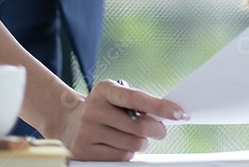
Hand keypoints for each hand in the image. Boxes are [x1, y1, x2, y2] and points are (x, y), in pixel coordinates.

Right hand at [58, 79, 187, 160]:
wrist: (69, 121)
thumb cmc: (103, 107)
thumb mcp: (115, 96)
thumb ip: (137, 102)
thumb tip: (167, 114)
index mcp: (105, 90)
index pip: (137, 98)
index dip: (160, 106)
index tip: (179, 113)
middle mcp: (93, 109)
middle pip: (138, 127)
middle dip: (156, 130)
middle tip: (160, 130)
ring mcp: (87, 131)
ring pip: (131, 145)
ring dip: (141, 143)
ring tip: (136, 137)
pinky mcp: (83, 150)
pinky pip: (120, 157)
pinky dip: (127, 153)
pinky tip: (121, 145)